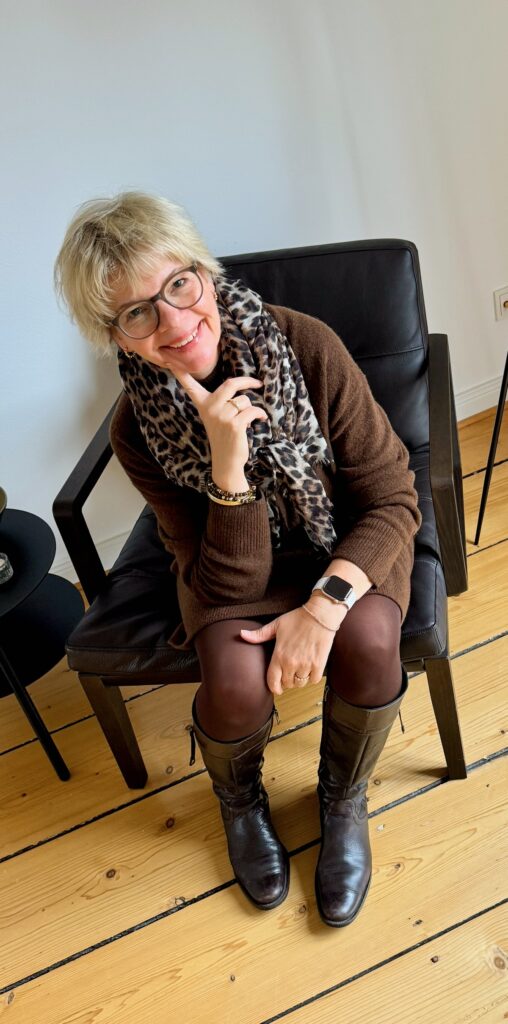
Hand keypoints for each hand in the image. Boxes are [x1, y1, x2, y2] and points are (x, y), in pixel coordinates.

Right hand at [170, 368, 267, 489]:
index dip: (180, 373)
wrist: (226, 462)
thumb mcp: (216, 418)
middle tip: (257, 383)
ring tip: (249, 417)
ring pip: (244, 399)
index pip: (190, 386)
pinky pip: (252, 410)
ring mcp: (222, 417)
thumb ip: (220, 402)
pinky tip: (260, 419)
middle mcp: (210, 409)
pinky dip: (260, 414)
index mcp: (203, 405)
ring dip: (251, 407)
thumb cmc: (224, 437)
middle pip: (230, 383)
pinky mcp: (235, 425)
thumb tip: (239, 384)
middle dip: (247, 381)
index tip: (170, 361)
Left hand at [240, 606, 345, 695]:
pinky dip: (311, 678)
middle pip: (287, 684)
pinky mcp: (318, 664)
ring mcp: (305, 665)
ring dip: (299, 680)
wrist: (320, 615)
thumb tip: (242, 634)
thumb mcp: (276, 625)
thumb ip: (259, 634)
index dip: (274, 688)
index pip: (272, 681)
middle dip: (287, 681)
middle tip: (289, 674)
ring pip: (299, 683)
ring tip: (299, 671)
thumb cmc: (297, 618)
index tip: (276, 689)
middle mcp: (291, 663)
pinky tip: (310, 669)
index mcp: (279, 655)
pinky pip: (313, 680)